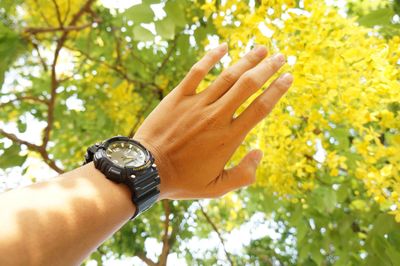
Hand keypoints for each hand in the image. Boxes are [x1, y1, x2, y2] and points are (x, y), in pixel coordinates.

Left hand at [134, 44, 292, 199]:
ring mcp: (197, 104)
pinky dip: (210, 57)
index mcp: (229, 137)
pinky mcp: (178, 97)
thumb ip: (243, 174)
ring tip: (262, 49)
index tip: (288, 77)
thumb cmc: (182, 180)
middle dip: (268, 69)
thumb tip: (259, 153)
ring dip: (247, 60)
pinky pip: (197, 72)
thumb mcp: (216, 188)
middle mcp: (217, 116)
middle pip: (248, 85)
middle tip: (281, 57)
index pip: (260, 108)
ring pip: (227, 76)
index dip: (277, 90)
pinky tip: (224, 46)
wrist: (146, 170)